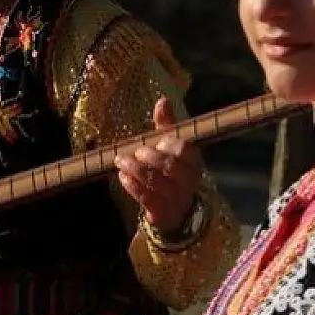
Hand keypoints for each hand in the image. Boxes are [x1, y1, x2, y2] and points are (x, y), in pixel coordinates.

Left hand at [115, 97, 202, 238]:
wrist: (176, 211)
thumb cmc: (171, 172)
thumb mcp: (170, 148)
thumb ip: (167, 125)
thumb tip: (162, 100)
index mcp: (194, 162)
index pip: (185, 150)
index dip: (168, 144)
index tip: (156, 142)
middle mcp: (189, 181)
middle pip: (171, 167)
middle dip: (150, 157)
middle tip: (133, 152)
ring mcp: (177, 199)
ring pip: (157, 183)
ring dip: (136, 170)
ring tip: (120, 161)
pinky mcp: (163, 213)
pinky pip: (147, 198)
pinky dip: (133, 186)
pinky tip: (123, 177)